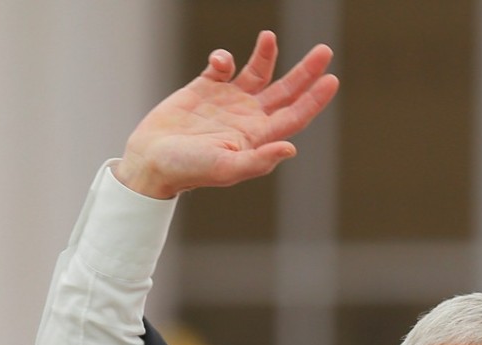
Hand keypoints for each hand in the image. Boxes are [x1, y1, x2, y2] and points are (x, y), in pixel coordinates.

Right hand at [114, 30, 338, 198]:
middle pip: (286, 91)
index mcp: (257, 137)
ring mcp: (227, 102)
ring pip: (258, 73)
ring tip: (269, 37)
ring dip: (267, 55)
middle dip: (306, 72)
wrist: (150, 161)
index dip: (315, 99)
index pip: (295, 115)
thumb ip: (259, 161)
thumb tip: (291, 148)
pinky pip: (223, 66)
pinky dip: (224, 58)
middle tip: (324, 50)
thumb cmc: (187, 170)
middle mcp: (247, 117)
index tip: (332, 79)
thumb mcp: (225, 168)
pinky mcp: (204, 88)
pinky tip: (218, 62)